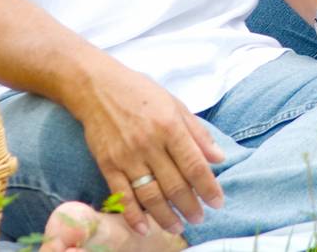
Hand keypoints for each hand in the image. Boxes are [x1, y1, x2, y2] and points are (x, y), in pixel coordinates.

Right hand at [69, 61, 226, 236]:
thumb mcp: (175, 104)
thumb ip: (197, 133)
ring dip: (166, 216)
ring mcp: (127, 156)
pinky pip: (122, 195)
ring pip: (150, 195)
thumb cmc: (140, 93)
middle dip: (190, 206)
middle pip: (174, 184)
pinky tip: (143, 228)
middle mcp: (149, 143)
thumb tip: (219, 158)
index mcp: (170, 126)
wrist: (97, 87)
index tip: (218, 202)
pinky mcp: (107, 164)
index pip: (194, 164)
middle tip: (199, 219)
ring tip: (177, 227)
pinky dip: (132, 215)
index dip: (208, 187)